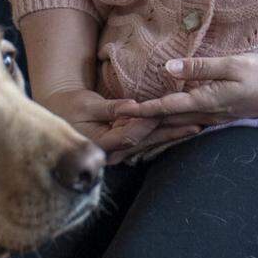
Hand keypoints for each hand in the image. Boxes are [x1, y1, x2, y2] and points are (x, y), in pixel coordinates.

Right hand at [37, 88, 205, 165]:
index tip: (167, 110)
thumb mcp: (87, 104)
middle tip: (196, 123)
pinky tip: (182, 129)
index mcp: (101, 143)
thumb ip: (111, 108)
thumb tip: (133, 106)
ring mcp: (118, 152)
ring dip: (173, 134)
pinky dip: (164, 134)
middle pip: (147, 142)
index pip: (130, 135)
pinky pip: (147, 141)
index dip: (149, 123)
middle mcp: (112, 152)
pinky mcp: (124, 145)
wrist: (59, 113)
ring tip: (197, 127)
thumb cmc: (69, 105)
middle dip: (171, 132)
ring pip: (150, 143)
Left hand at [110, 53, 257, 126]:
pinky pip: (189, 125)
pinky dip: (171, 126)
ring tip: (132, 129)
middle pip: (168, 123)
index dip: (143, 110)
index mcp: (208, 102)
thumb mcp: (233, 64)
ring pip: (177, 127)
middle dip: (142, 126)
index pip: (168, 107)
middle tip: (115, 129)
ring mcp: (215, 119)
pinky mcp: (222, 117)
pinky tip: (163, 125)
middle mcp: (208, 115)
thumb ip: (200, 67)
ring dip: (154, 128)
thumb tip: (168, 69)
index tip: (121, 112)